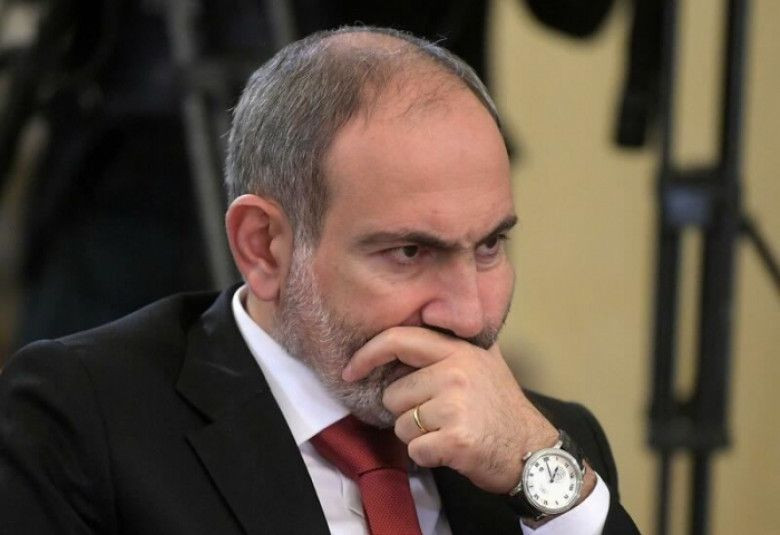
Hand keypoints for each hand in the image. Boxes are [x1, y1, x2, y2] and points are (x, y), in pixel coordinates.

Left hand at [342, 326, 558, 493]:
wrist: (533, 451)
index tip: (351, 369)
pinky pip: (414, 449)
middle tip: (441, 416)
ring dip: (417, 435)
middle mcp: (455, 372)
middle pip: (393, 393)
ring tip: (449, 431)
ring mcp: (455, 405)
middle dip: (408, 411)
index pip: (399, 340)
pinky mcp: (454, 439)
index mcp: (457, 351)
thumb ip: (452, 345)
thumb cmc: (502, 409)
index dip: (368, 354)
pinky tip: (452, 450)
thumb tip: (416, 329)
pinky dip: (427, 455)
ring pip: (400, 424)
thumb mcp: (485, 362)